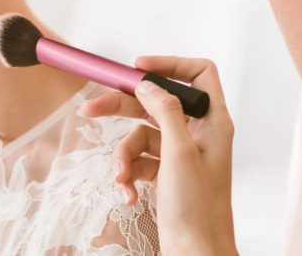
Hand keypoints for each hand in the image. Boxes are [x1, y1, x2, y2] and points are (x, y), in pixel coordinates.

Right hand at [80, 56, 236, 255]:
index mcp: (212, 122)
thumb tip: (147, 84)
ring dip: (123, 155)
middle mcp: (197, 134)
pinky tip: (127, 193)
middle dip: (120, 109)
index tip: (137, 68)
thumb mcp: (179, 153)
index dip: (169, 65)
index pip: (198, 74)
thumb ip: (164, 111)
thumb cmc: (198, 208)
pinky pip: (138, 160)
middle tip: (88, 109)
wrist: (195, 253)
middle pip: (153, 103)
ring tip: (120, 177)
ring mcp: (180, 154)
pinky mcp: (165, 174)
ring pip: (139, 135)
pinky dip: (128, 174)